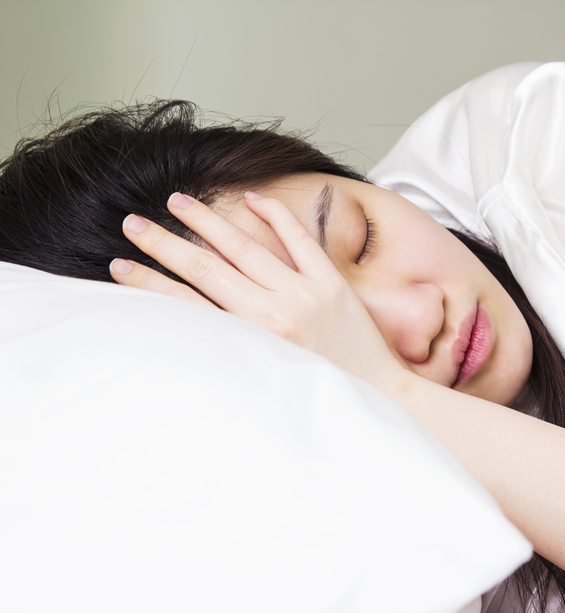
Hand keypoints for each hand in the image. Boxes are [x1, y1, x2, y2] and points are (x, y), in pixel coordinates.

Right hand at [112, 191, 403, 389]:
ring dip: (207, 222)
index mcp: (253, 342)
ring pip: (245, 246)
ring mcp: (304, 293)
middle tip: (133, 222)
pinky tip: (251, 199)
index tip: (120, 265)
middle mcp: (274, 313)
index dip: (150, 282)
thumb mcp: (267, 377)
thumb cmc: (319, 392)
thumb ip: (234, 350)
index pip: (187, 303)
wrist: (376, 394)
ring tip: (177, 202)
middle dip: (164, 243)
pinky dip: (275, 217)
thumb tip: (192, 333)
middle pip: (205, 267)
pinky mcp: (332, 282)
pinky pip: (299, 239)